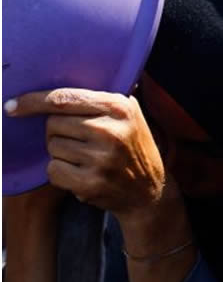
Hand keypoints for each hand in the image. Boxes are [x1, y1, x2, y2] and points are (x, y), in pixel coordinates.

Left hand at [5, 88, 166, 220]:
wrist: (150, 192)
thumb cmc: (132, 149)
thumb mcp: (130, 116)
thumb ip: (100, 101)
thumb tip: (55, 90)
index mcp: (119, 108)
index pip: (63, 99)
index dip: (32, 101)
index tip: (12, 106)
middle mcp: (111, 131)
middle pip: (53, 124)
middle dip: (59, 133)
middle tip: (81, 142)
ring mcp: (101, 158)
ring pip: (52, 147)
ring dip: (62, 154)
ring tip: (87, 159)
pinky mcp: (92, 182)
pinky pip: (53, 170)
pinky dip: (61, 173)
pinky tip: (82, 174)